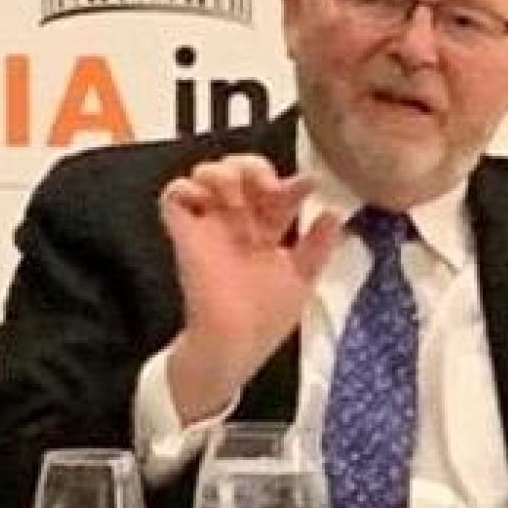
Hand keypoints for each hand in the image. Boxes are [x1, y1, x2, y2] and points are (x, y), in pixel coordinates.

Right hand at [159, 155, 342, 420]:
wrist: (235, 341)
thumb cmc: (267, 318)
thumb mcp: (302, 278)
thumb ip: (318, 246)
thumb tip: (334, 213)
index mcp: (267, 231)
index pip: (279, 192)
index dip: (294, 183)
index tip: (310, 184)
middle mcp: (239, 223)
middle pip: (242, 171)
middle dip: (255, 166)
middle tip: (268, 186)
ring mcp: (210, 225)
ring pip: (208, 173)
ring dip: (223, 173)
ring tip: (235, 199)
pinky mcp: (185, 233)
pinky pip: (174, 195)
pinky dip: (185, 187)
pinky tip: (206, 203)